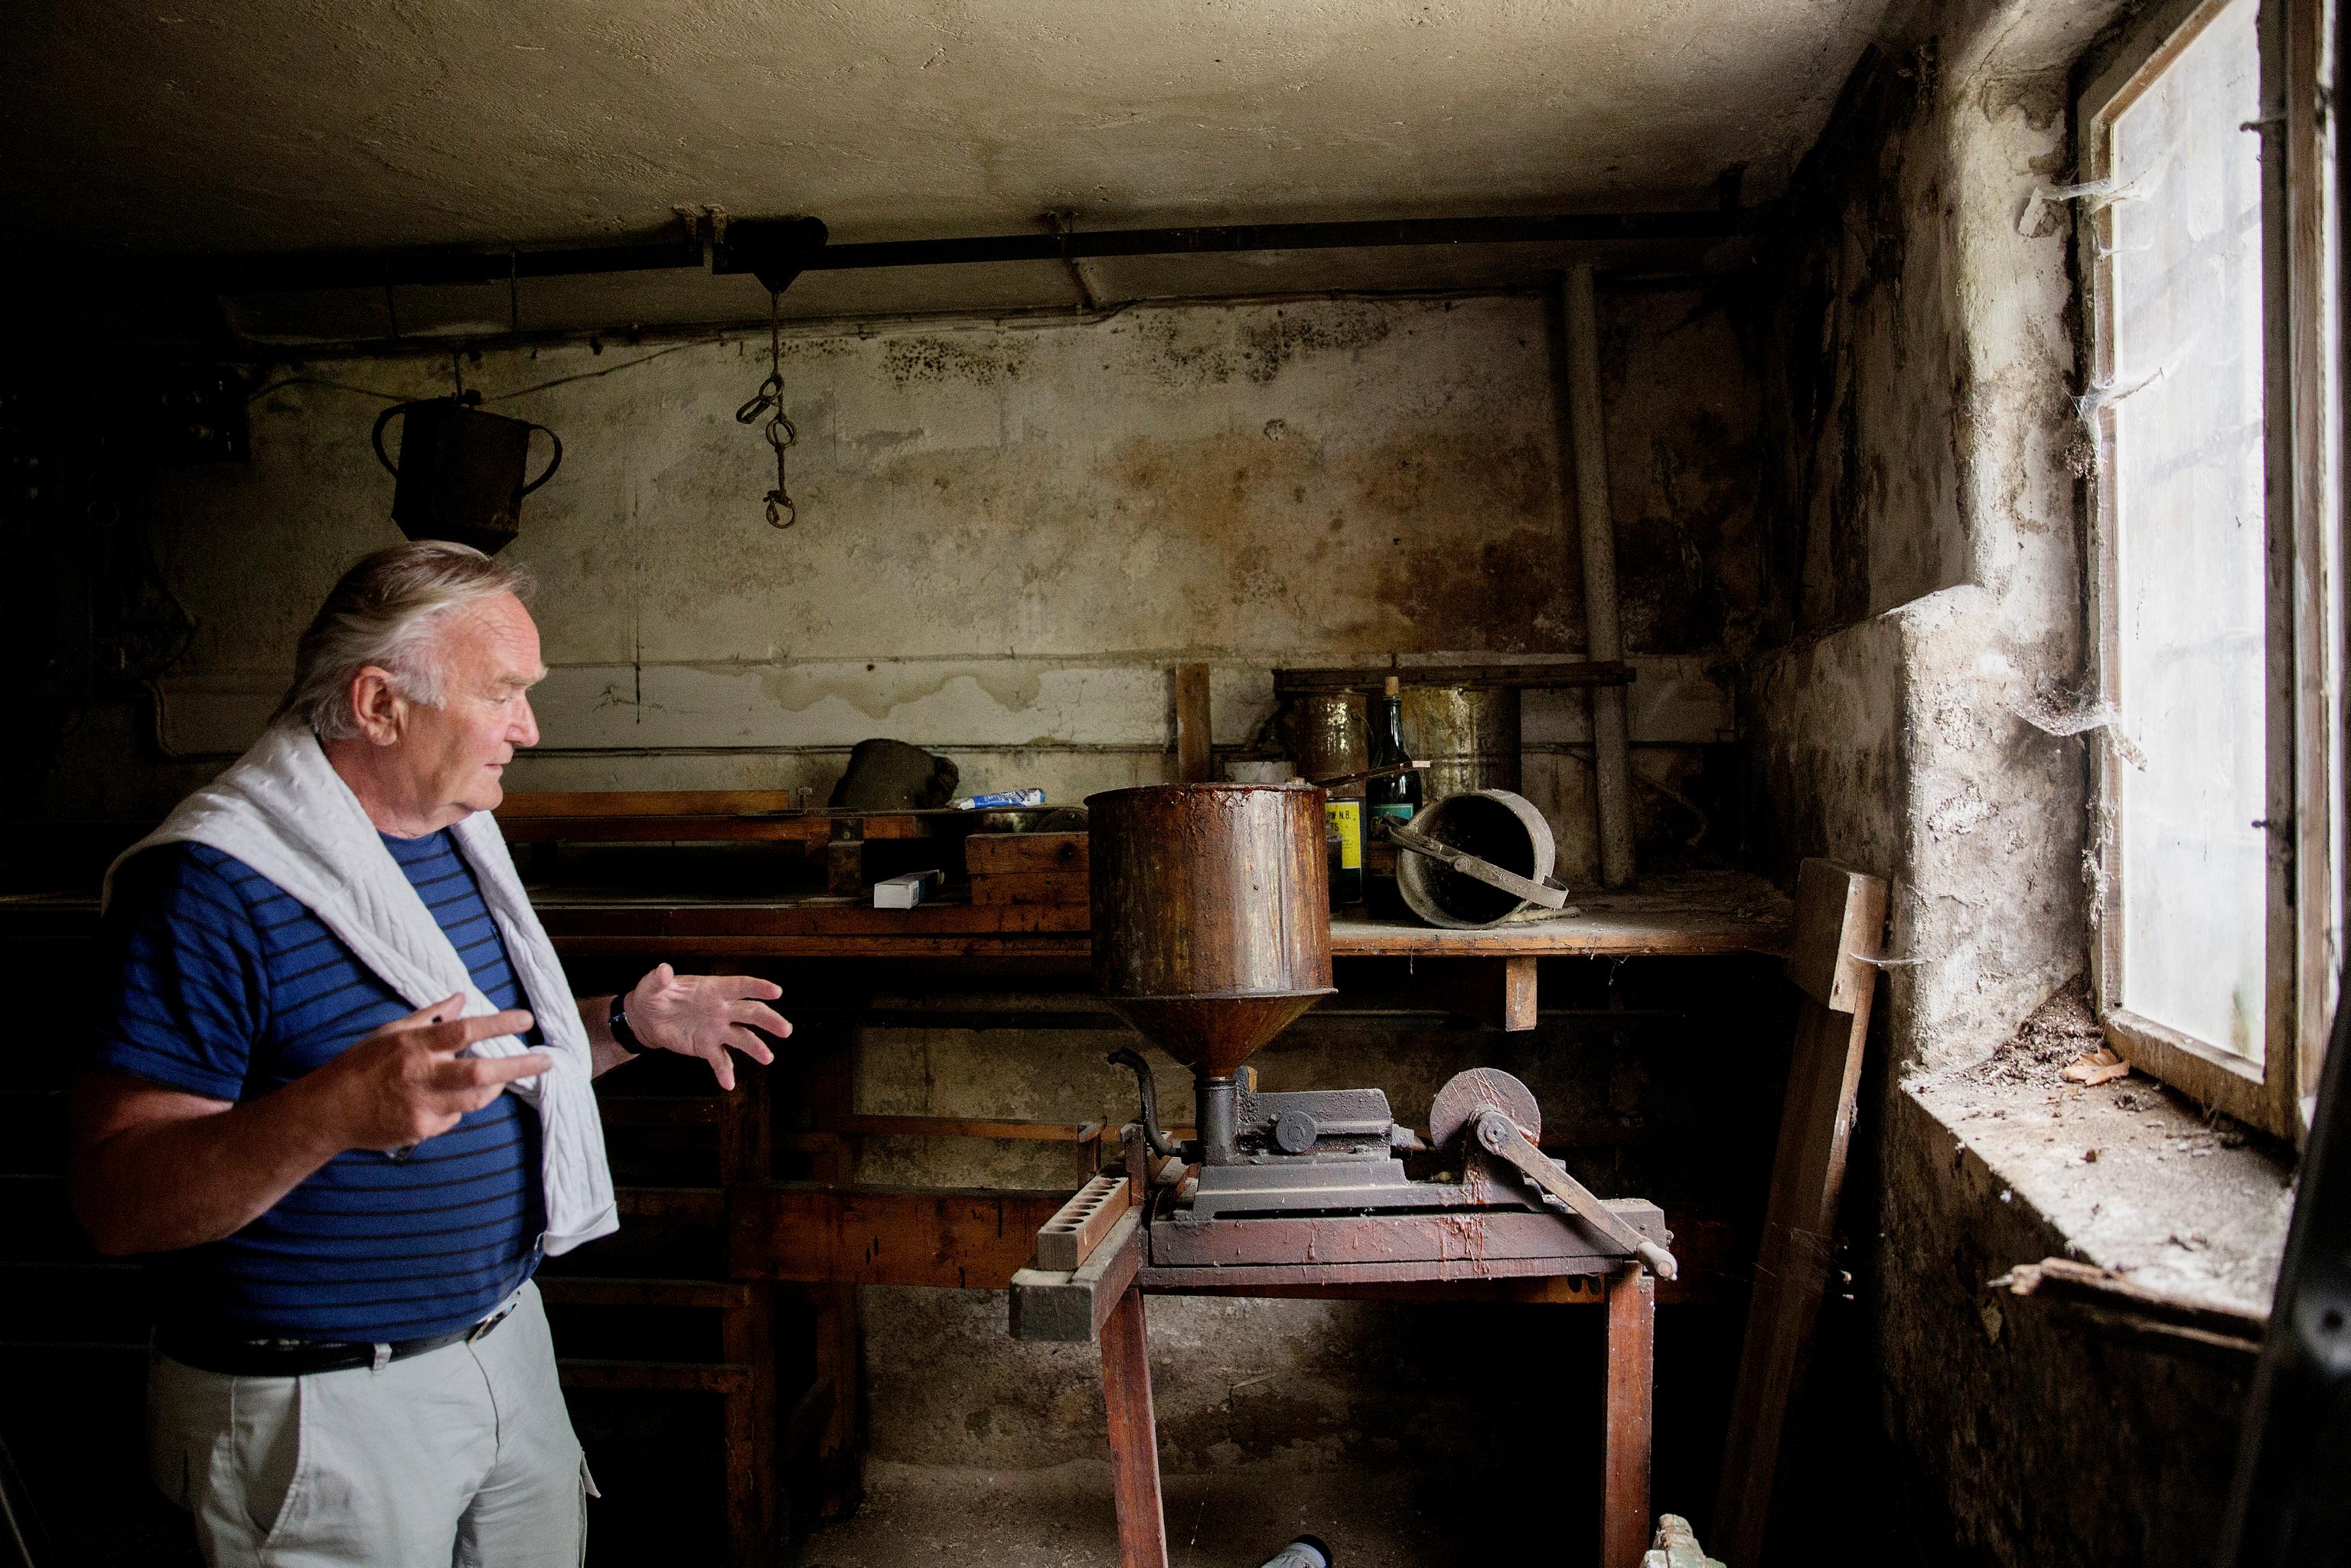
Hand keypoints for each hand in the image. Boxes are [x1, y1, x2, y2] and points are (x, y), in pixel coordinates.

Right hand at [324, 994, 545, 1152]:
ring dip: (494, 1087)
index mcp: (414, 1046)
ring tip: (501, 1077)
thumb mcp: (390, 1031)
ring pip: (476, 1099)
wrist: (329, 1111)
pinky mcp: (422, 1130)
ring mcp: (423, 1107)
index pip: (466, 1030)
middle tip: (547, 1060)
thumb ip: (429, 1015)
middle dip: (519, 1066)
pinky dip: (458, 1105)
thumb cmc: (359, 1065)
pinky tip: (446, 1097)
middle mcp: (421, 1076)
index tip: (526, 1019)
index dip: (499, 1024)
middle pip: (482, 1072)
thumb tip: (461, 998)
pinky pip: (454, 1117)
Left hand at [626, 964, 789, 1089]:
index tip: (777, 992)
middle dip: (769, 1020)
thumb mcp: (653, 985)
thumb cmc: (654, 995)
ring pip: (742, 1037)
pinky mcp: (706, 1047)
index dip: (758, 988)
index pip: (740, 986)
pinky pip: (720, 1060)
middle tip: (785, 1030)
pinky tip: (729, 1084)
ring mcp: (716, 1029)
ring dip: (756, 1047)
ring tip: (767, 1058)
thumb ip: (659, 979)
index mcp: (713, 989)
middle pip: (751, 1013)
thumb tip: (663, 970)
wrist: (646, 1019)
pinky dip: (725, 1071)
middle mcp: (721, 1009)